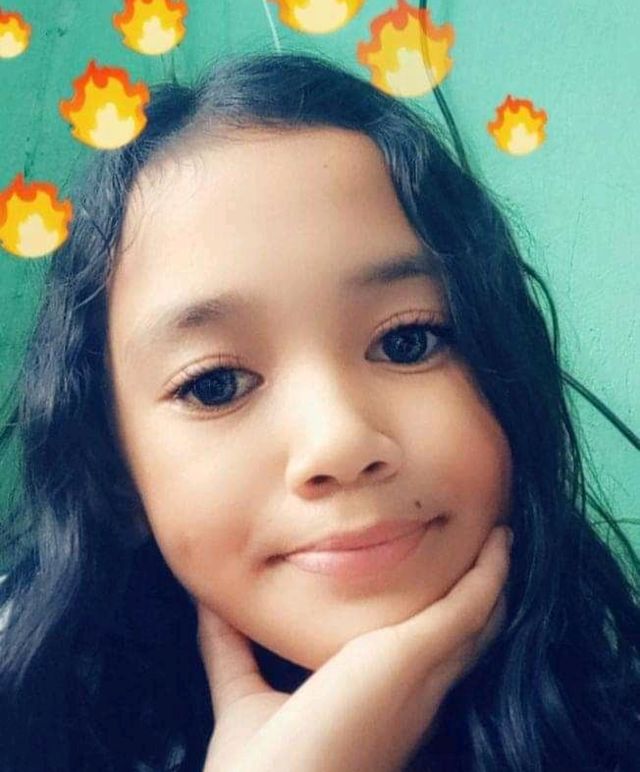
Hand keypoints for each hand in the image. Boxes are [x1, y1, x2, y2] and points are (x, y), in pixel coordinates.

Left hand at [197, 525, 511, 771]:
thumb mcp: (244, 694)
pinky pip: (470, 608)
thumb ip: (231, 650)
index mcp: (384, 703)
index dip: (446, 615)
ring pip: (478, 618)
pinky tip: (497, 545)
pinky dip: (488, 575)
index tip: (445, 573)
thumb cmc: (257, 767)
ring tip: (500, 537)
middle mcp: (415, 694)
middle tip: (491, 544)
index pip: (431, 654)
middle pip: (467, 633)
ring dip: (491, 576)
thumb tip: (210, 604)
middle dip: (481, 591)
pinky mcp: (414, 658)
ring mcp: (422, 678)